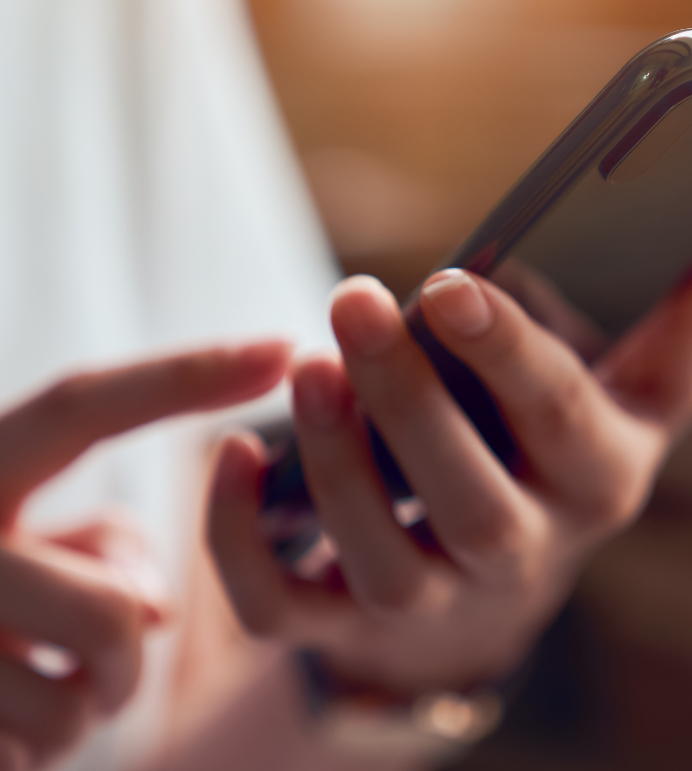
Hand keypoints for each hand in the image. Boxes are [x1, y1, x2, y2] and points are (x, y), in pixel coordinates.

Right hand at [0, 343, 290, 769]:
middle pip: (114, 610)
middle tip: (108, 642)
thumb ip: (104, 542)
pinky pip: (39, 744)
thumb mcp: (26, 539)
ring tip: (31, 671)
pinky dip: (41, 741)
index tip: (282, 344)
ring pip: (85, 691)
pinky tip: (0, 713)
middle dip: (134, 639)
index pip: (83, 401)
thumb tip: (155, 611)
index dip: (187, 373)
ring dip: (89, 694)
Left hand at [209, 208, 691, 693]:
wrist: (503, 572)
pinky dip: (240, 541)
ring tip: (306, 363)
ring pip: (380, 556)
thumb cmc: (572, 452)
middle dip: (409, 401)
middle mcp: (522, 554)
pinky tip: (232, 452)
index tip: (452, 283)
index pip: (561, 420)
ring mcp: (434, 599)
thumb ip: (688, 307)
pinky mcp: (349, 620)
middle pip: (469, 500)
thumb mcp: (648, 392)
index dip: (509, 355)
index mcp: (600, 483)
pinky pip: (284, 607)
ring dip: (335, 461)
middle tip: (355, 299)